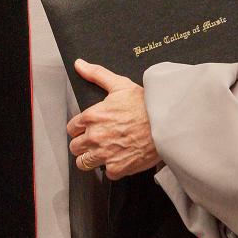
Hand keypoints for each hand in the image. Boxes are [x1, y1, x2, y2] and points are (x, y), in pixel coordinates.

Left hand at [65, 60, 158, 178]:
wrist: (166, 123)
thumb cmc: (146, 105)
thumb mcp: (120, 84)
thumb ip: (96, 74)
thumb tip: (79, 65)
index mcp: (92, 116)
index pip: (71, 128)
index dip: (79, 129)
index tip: (87, 129)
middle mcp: (95, 136)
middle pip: (75, 147)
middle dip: (83, 145)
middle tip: (96, 141)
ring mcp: (105, 154)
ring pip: (83, 163)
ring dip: (91, 159)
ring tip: (103, 153)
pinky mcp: (117, 167)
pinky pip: (107, 173)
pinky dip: (113, 168)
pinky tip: (120, 158)